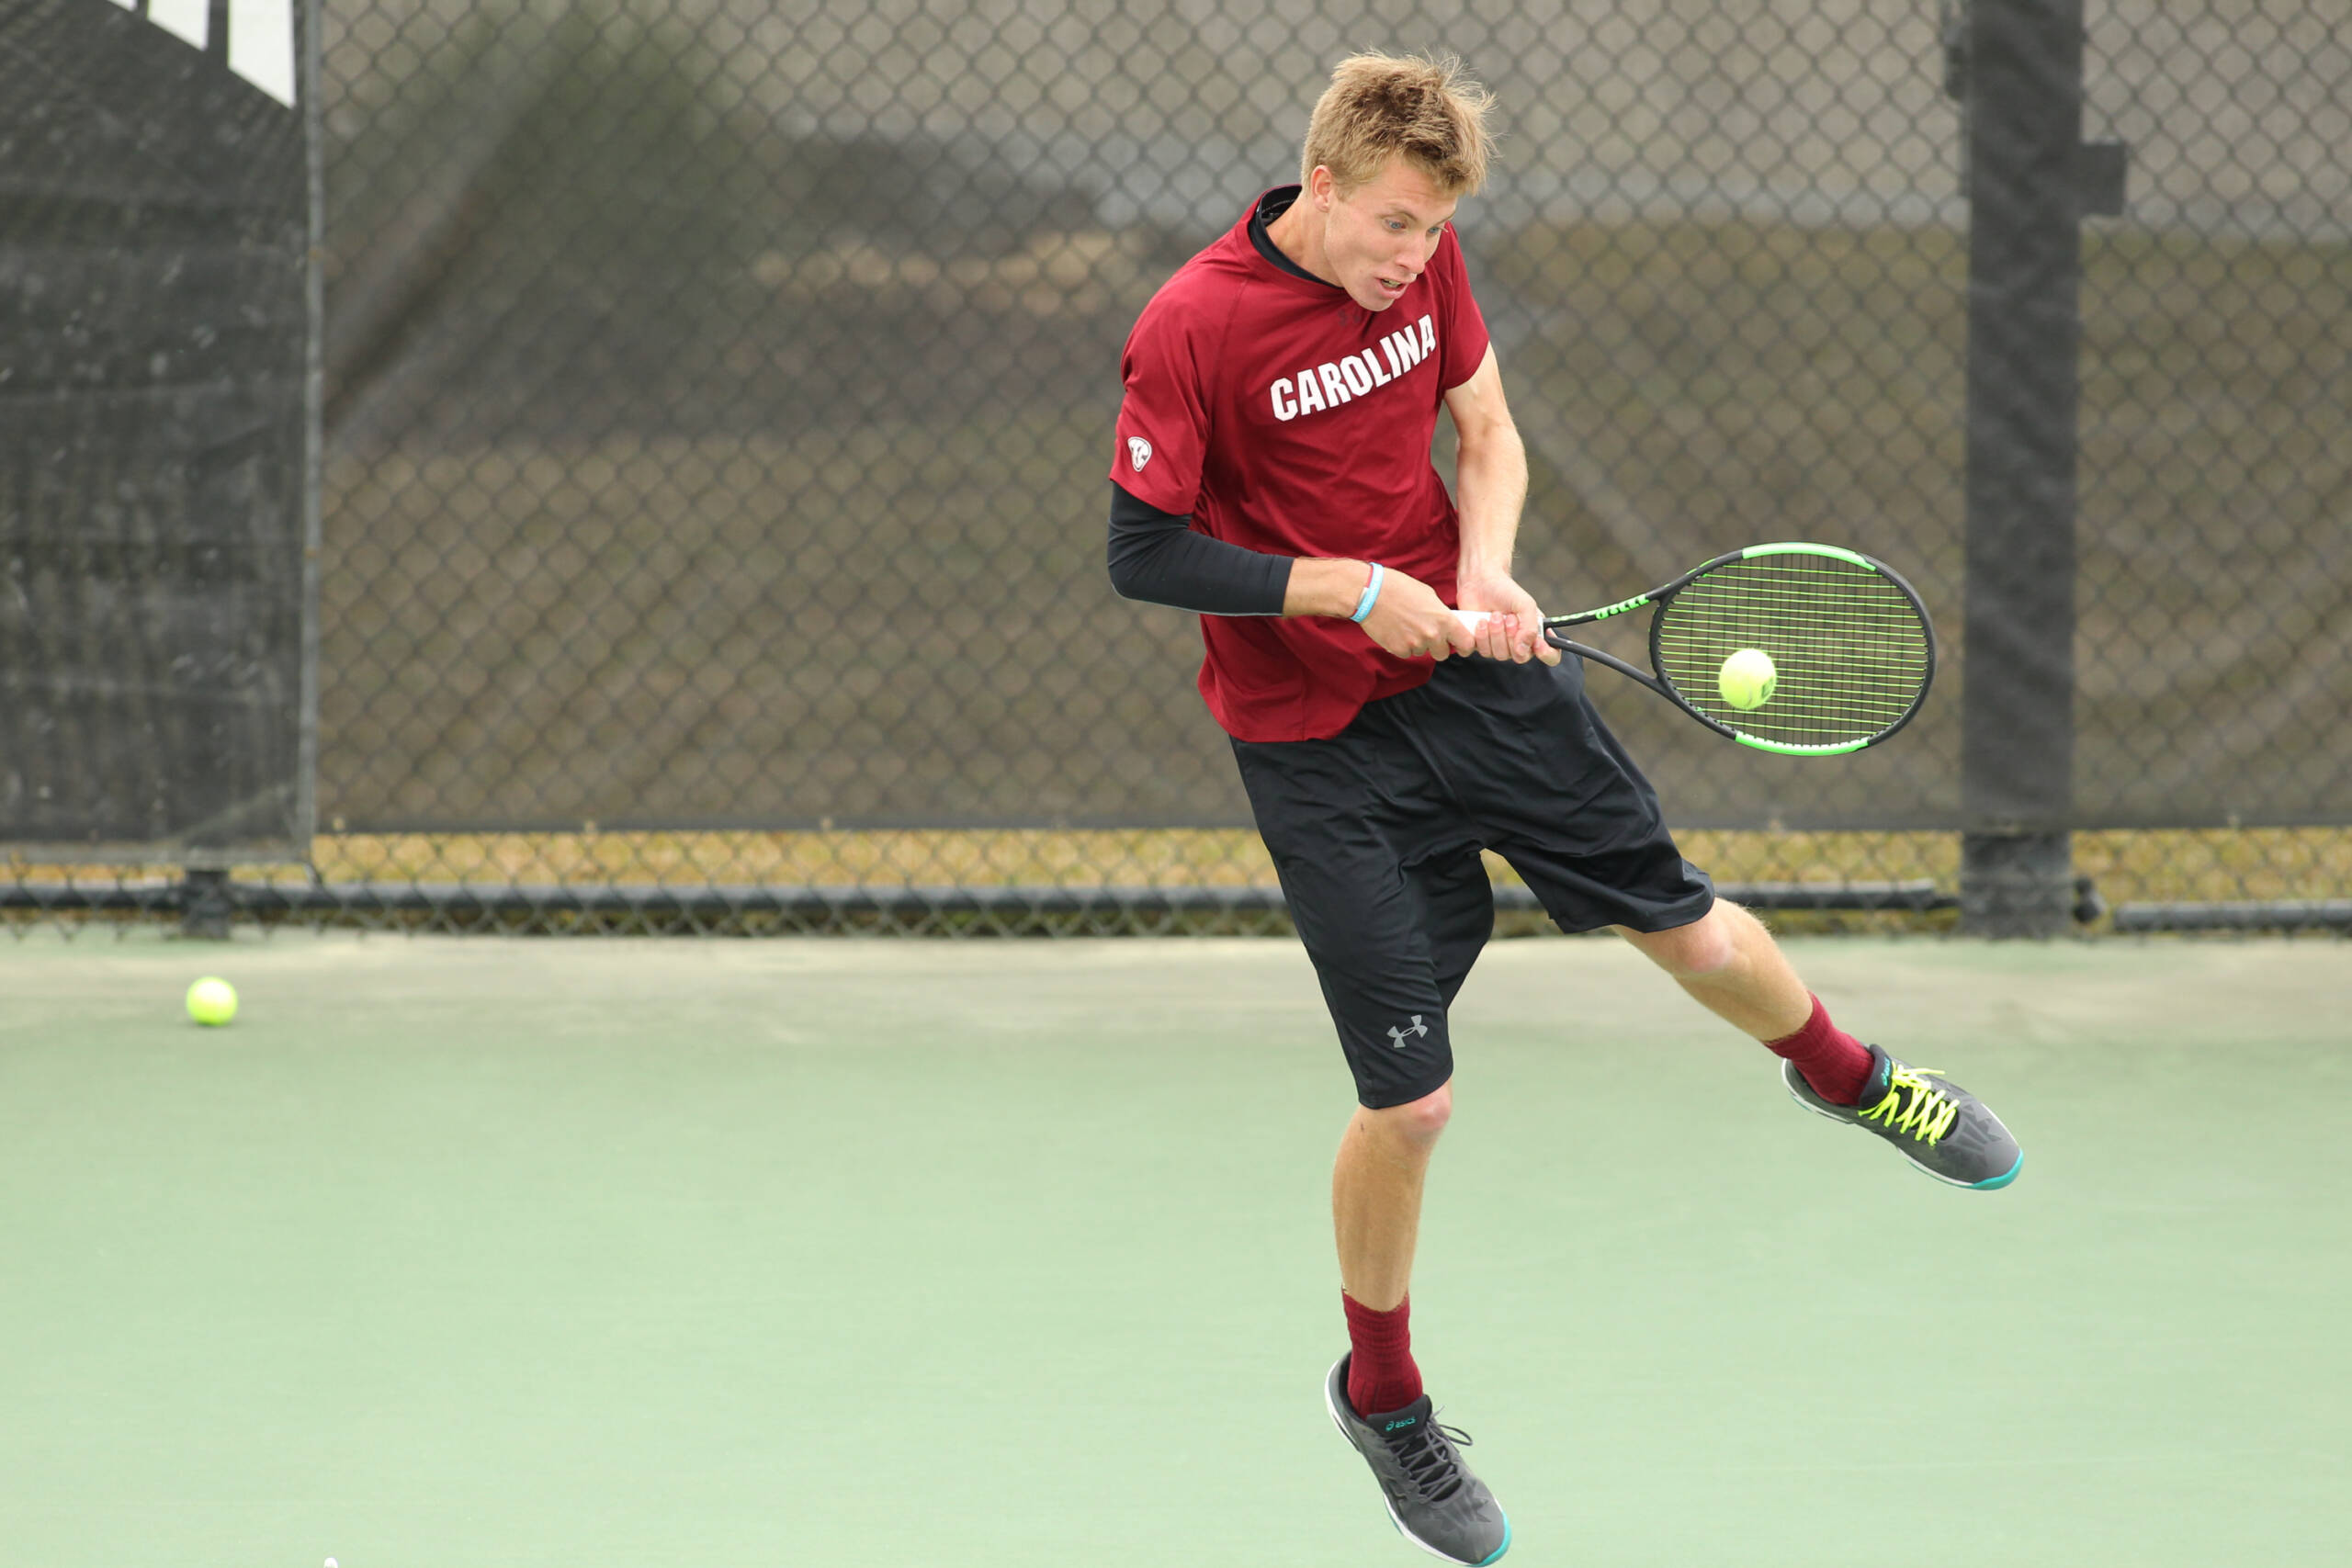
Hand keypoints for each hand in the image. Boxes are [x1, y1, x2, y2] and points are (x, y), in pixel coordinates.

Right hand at [1358, 567, 1477, 660]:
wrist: (1371, 593)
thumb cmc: (1399, 588)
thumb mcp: (1428, 595)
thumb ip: (1440, 614)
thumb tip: (1446, 625)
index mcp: (1444, 620)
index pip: (1466, 644)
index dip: (1464, 646)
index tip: (1460, 645)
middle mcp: (1432, 635)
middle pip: (1442, 654)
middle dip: (1437, 647)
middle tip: (1427, 634)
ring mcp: (1415, 644)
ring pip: (1422, 652)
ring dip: (1417, 644)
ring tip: (1405, 625)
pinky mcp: (1398, 649)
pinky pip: (1406, 653)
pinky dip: (1402, 645)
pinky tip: (1395, 630)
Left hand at [1455, 572, 1561, 664]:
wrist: (1481, 582)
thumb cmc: (1506, 592)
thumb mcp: (1525, 605)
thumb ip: (1530, 627)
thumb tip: (1523, 650)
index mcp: (1535, 635)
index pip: (1550, 656)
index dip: (1546, 654)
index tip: (1538, 644)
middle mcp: (1518, 644)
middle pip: (1520, 657)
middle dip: (1512, 635)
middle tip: (1508, 616)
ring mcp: (1498, 646)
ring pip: (1499, 655)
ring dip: (1495, 633)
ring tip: (1494, 615)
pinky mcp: (1479, 645)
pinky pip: (1480, 651)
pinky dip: (1480, 635)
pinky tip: (1480, 621)